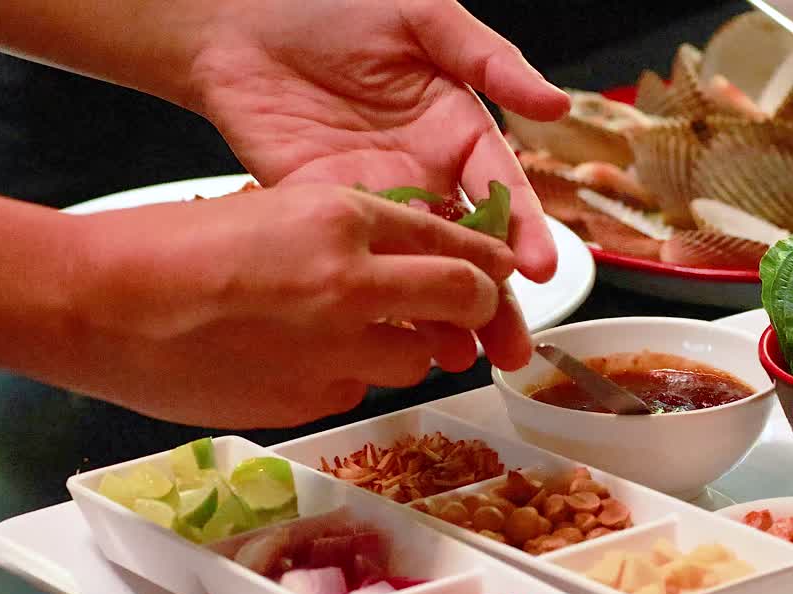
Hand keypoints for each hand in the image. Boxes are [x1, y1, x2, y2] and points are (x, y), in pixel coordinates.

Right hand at [62, 183, 513, 426]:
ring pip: (415, 361)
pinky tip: (295, 363)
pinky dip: (346, 380)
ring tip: (349, 338)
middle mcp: (356, 285)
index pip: (456, 245)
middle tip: (467, 320)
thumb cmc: (175, 247)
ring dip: (404, 352)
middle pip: (463, 304)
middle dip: (476, 313)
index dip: (488, 264)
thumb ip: (352, 239)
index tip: (499, 274)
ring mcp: (337, 351)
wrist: (103, 305)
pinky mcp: (311, 402)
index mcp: (345, 220)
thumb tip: (414, 269)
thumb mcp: (277, 212)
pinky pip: (357, 393)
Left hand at [187, 0, 569, 369]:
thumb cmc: (334, 3)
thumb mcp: (423, 17)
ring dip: (442, 315)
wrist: (237, 16)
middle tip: (512, 348)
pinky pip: (361, 262)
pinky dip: (381, 301)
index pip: (502, 190)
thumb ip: (488, 58)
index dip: (524, 231)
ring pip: (420, 267)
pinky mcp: (325, 211)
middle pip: (469, 247)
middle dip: (494, 299)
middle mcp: (424, 171)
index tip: (538, 270)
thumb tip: (555, 104)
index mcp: (457, 129)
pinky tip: (396, 339)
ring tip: (460, 358)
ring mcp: (375, 196)